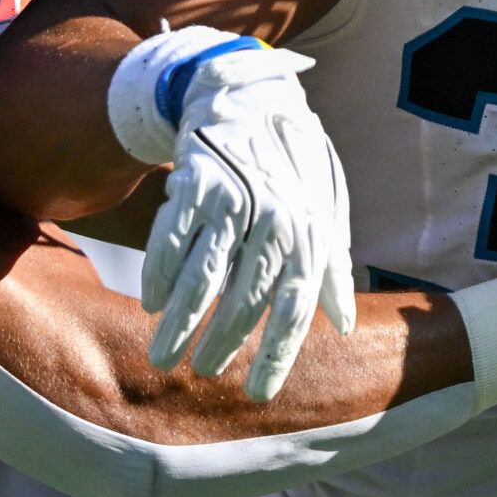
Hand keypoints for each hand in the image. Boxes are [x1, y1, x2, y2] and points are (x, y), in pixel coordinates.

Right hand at [139, 43, 354, 400]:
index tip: (257, 394)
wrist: (250, 102)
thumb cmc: (290, 171)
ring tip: (163, 356)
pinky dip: (158, 275)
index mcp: (308, 233)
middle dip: (219, 343)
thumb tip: (346, 326)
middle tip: (199, 373)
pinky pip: (171, 239)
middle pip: (244, 298)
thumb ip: (332, 270)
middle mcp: (275, 219)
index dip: (276, 354)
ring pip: (202, 275)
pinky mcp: (195, 183)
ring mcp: (233, 200)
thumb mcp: (323, 214)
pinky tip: (150, 304)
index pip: (293, 307)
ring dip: (180, 322)